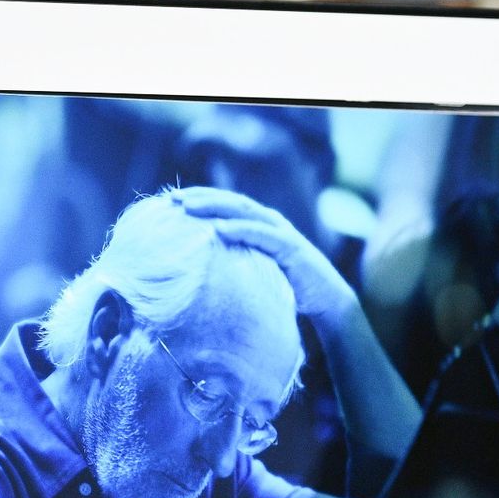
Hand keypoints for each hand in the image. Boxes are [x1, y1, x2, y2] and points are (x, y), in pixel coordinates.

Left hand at [175, 186, 355, 319]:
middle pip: (231, 202)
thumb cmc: (289, 287)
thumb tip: (201, 270)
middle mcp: (270, 222)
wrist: (327, 300)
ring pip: (243, 212)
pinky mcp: (291, 248)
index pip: (227, 204)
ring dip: (214, 207)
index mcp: (261, 224)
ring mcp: (281, 232)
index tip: (171, 200)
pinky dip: (240, 229)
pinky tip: (219, 229)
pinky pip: (262, 235)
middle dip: (201, 197)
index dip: (201, 198)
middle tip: (173, 198)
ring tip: (188, 207)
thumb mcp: (257, 269)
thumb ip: (236, 261)